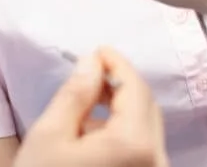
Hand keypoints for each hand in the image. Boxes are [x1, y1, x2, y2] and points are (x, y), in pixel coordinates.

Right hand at [15, 48, 167, 166]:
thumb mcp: (51, 132)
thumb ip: (77, 92)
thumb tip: (94, 61)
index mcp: (135, 144)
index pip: (135, 88)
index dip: (116, 63)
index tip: (97, 50)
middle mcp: (156, 161)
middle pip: (147, 106)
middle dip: (120, 85)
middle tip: (90, 72)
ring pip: (146, 128)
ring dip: (121, 109)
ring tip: (85, 106)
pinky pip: (143, 150)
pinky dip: (123, 133)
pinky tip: (92, 134)